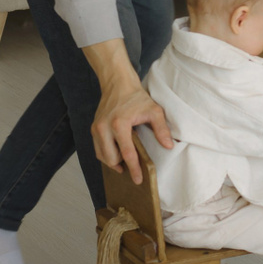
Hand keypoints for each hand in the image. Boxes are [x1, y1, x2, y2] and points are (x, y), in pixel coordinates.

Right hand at [84, 39, 171, 183]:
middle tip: (133, 169)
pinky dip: (107, 155)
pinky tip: (117, 155)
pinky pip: (98, 149)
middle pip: (111, 159)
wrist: (118, 84)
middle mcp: (104, 128)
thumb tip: (168, 146)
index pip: (127, 154)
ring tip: (125, 163)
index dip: (134, 169)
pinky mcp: (94, 128)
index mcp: (119, 124)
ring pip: (102, 156)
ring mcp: (97, 128)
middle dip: (122, 166)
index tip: (138, 180)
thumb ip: (161, 129)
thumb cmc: (136, 97)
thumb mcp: (154, 110)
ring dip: (113, 162)